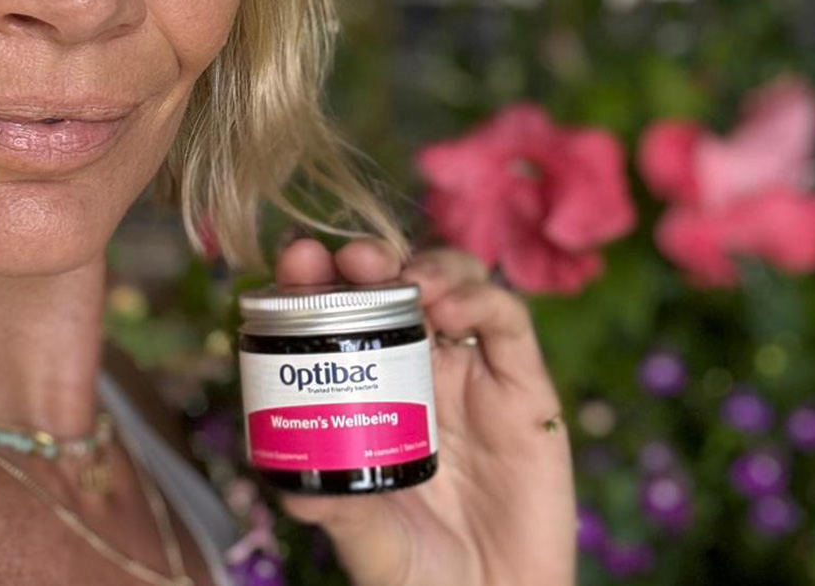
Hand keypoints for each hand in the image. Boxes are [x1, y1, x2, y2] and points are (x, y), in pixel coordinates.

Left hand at [271, 236, 575, 585]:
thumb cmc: (420, 573)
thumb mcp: (366, 537)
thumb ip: (336, 507)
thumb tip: (289, 486)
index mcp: (366, 388)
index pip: (338, 312)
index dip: (318, 279)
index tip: (296, 261)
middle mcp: (417, 368)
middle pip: (394, 284)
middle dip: (369, 259)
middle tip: (350, 261)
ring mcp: (471, 373)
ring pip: (455, 284)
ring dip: (428, 266)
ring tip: (406, 279)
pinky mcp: (525, 388)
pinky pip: (508, 323)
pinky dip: (482, 300)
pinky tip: (454, 308)